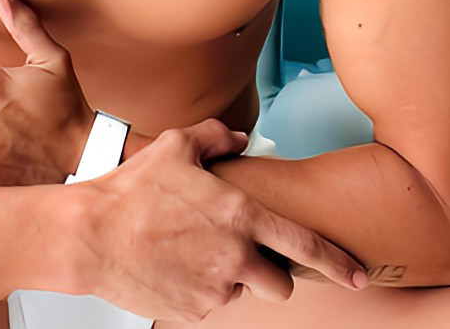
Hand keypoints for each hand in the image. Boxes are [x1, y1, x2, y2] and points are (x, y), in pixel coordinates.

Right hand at [78, 120, 365, 321]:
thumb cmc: (131, 189)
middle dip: (268, 272)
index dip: (338, 263)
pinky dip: (200, 289)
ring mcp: (215, 289)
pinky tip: (174, 265)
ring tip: (192, 252)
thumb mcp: (174, 146)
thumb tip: (238, 137)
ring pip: (242, 291)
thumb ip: (215, 138)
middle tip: (237, 250)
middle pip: (280, 283)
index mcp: (239, 214)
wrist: (91, 235)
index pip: (305, 245)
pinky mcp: (193, 312)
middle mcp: (235, 256)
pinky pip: (211, 305)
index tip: (358, 275)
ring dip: (229, 277)